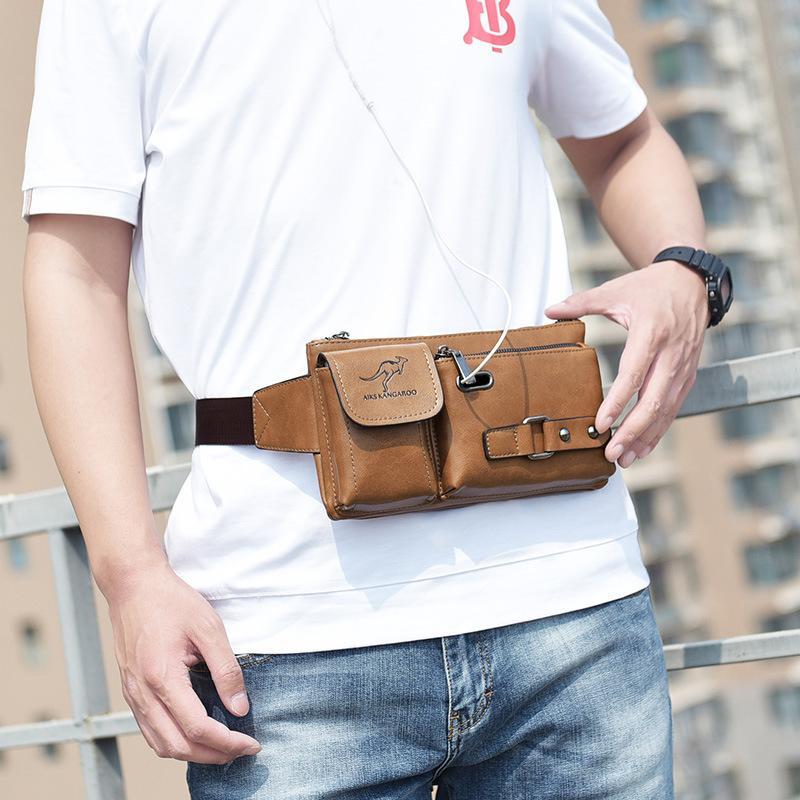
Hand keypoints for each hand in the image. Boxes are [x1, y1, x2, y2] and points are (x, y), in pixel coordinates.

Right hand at [106, 557, 262, 763]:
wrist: (133, 585)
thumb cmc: (171, 601)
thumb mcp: (209, 628)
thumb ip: (226, 670)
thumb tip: (240, 707)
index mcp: (162, 678)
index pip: (197, 727)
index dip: (228, 742)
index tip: (252, 744)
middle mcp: (142, 693)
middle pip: (178, 746)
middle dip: (214, 755)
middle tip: (242, 750)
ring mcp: (133, 695)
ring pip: (161, 745)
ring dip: (193, 753)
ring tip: (223, 747)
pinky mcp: (131, 691)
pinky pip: (151, 731)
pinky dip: (175, 742)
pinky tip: (196, 734)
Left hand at [544, 260, 709, 466]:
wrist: (693, 282)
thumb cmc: (650, 287)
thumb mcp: (616, 290)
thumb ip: (581, 302)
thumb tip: (549, 310)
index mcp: (652, 332)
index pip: (634, 374)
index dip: (618, 401)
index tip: (601, 423)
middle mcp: (672, 354)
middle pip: (654, 400)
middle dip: (633, 431)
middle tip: (612, 452)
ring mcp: (683, 367)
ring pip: (667, 410)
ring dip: (646, 437)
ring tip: (625, 458)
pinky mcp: (688, 375)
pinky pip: (674, 407)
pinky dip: (659, 429)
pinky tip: (643, 446)